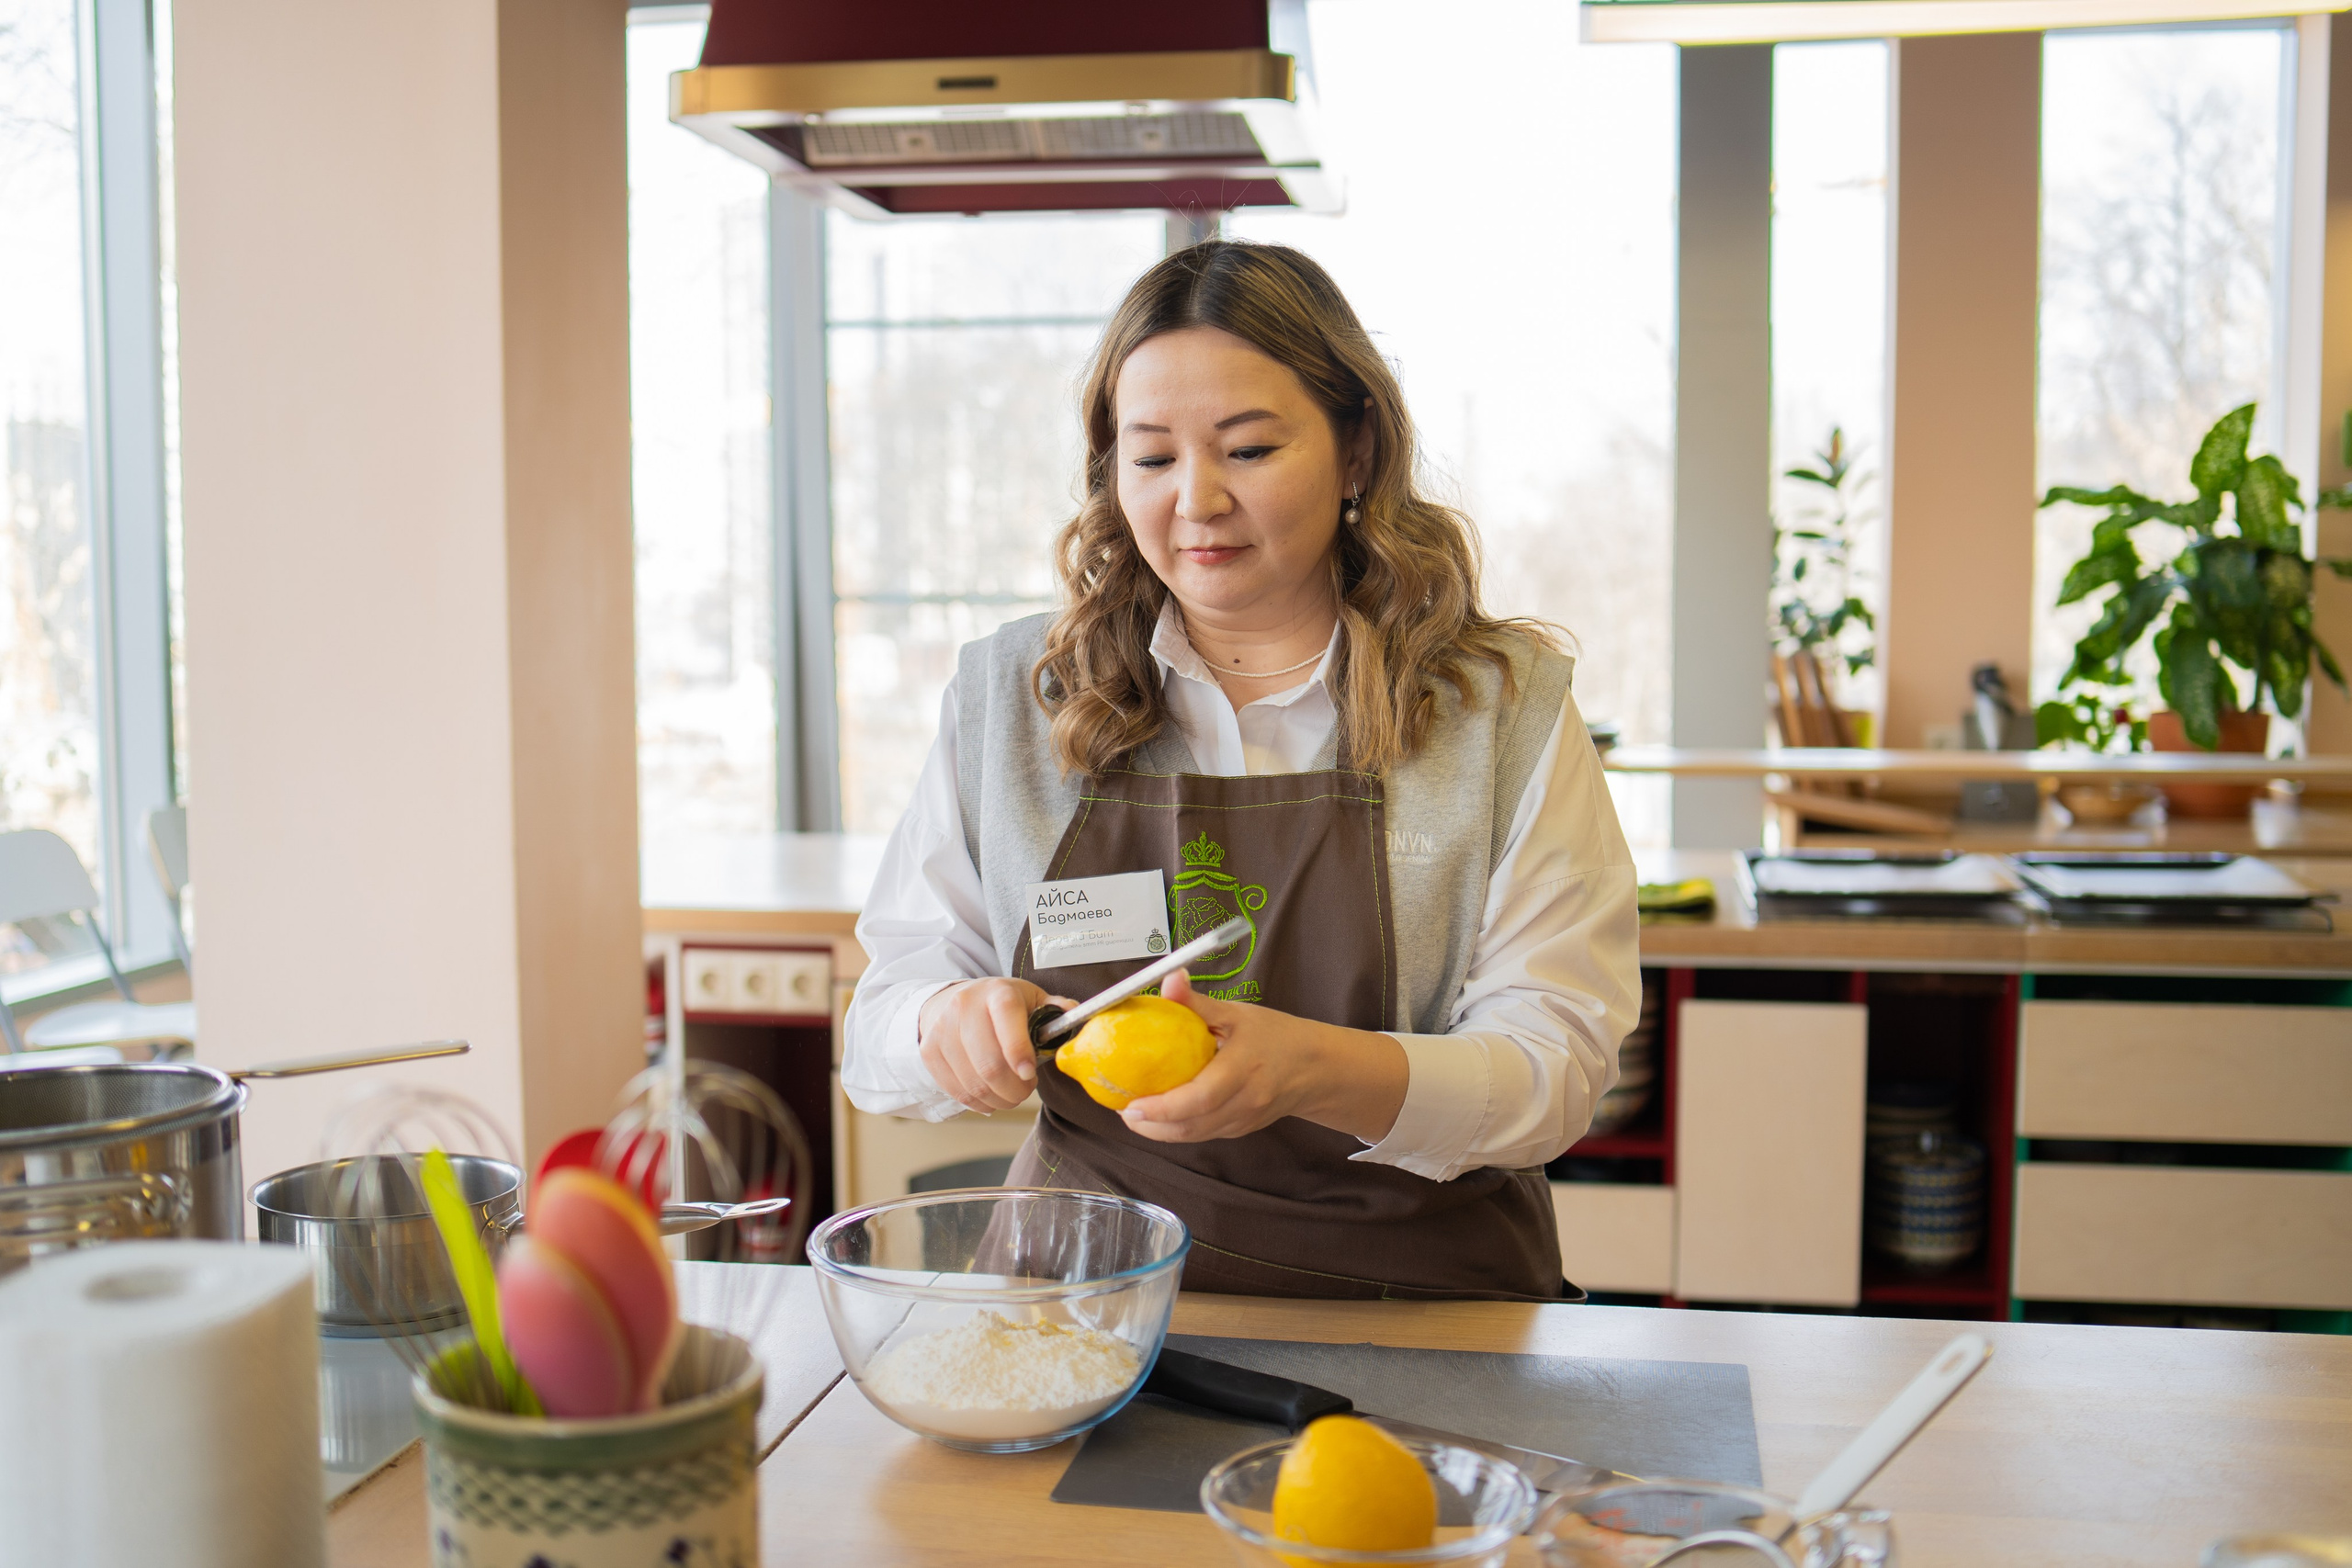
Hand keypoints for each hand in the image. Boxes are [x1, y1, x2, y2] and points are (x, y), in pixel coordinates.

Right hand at [918, 978, 1063, 1113]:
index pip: (1006, 1019)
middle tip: (1026, 1090)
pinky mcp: (930, 1052)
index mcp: (997, 993)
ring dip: (999, 1099)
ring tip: (1011, 1094)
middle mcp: (965, 1008)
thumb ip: (1055, 1009)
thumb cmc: (999, 1004)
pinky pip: (958, 1091)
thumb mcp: (1029, 998)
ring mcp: (943, 1031)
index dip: (1019, 1052)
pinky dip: (980, 1103)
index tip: (1030, 1074)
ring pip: (974, 1083)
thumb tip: (1075, 1013)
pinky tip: (992, 1096)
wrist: (952, 1000)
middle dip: (1015, 1088)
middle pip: (989, 1064)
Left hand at [1118, 970, 1406, 1144]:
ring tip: (1134, 1114)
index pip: (1200, 1098)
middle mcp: (1245, 1102)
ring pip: (1195, 1136)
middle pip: (1191, 1127)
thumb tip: (1169, 979)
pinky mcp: (1240, 1129)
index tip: (1131, 1104)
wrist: (1317, 1069)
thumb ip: (1199, 1003)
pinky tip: (1159, 1115)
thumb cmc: (1278, 1037)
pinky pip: (1204, 1134)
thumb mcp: (1238, 1014)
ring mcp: (1243, 1121)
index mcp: (1244, 1070)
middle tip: (1123, 1111)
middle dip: (1151, 1125)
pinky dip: (1177, 1129)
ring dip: (1161, 1131)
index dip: (1162, 1107)